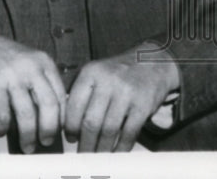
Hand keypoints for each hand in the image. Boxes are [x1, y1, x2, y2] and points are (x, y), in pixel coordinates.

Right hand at [0, 27, 65, 153]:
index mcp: (44, 62)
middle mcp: (31, 67)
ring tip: (26, 146)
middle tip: (45, 142)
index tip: (60, 132)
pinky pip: (2, 115)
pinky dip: (1, 129)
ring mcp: (12, 75)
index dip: (62, 118)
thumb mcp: (29, 62)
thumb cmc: (1, 57)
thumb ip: (40, 82)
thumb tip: (49, 117)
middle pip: (49, 105)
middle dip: (49, 130)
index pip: (61, 95)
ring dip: (27, 135)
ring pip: (27, 114)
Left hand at [64, 44, 179, 151]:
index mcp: (92, 72)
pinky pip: (129, 133)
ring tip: (98, 154)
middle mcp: (108, 80)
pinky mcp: (144, 104)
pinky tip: (117, 151)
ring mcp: (127, 92)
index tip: (71, 138)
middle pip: (90, 122)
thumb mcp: (97, 71)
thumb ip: (80, 91)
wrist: (154, 61)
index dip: (70, 128)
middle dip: (85, 143)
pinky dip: (122, 147)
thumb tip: (63, 123)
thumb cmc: (119, 72)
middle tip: (84, 153)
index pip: (74, 107)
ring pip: (109, 130)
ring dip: (102, 148)